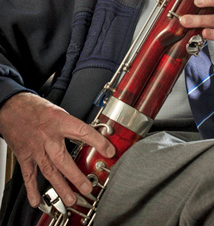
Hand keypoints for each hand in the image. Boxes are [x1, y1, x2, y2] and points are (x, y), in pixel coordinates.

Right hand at [0, 92, 114, 207]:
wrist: (12, 106)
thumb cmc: (35, 107)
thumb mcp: (58, 111)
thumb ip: (72, 124)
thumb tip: (90, 134)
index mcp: (59, 121)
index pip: (83, 132)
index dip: (98, 141)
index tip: (109, 151)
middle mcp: (48, 137)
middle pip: (63, 159)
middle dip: (76, 176)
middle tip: (87, 188)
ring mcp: (35, 148)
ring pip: (49, 170)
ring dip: (60, 187)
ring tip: (71, 199)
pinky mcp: (25, 155)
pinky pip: (29, 175)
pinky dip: (32, 189)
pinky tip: (37, 200)